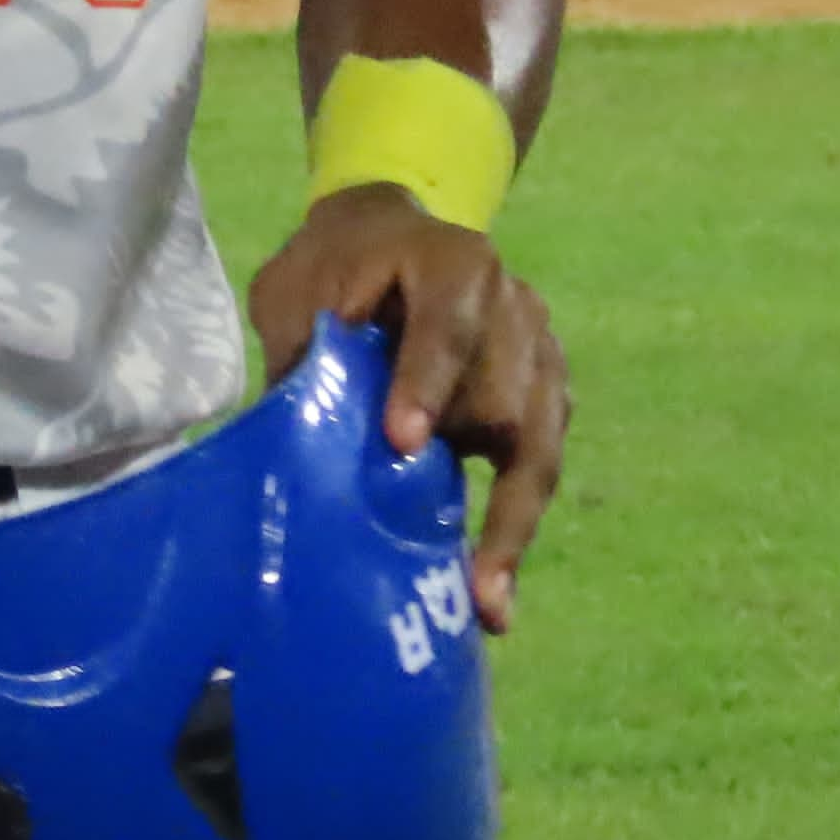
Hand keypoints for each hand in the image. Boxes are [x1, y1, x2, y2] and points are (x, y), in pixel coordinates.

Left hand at [246, 185, 567, 631]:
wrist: (380, 241)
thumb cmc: (330, 269)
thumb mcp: (296, 296)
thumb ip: (303, 358)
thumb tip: (293, 453)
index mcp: (452, 261)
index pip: (448, 325)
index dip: (426, 382)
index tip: (403, 442)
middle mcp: (512, 304)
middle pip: (501, 396)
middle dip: (466, 464)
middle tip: (439, 550)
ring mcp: (539, 352)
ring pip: (535, 441)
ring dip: (509, 521)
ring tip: (484, 598)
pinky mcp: (546, 395)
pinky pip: (541, 463)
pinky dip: (515, 522)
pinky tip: (492, 585)